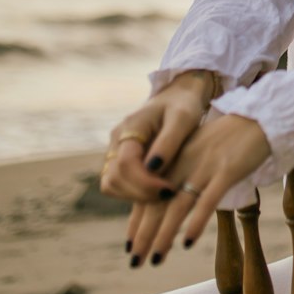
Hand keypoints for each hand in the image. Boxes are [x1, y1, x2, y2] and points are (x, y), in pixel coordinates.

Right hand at [100, 71, 209, 205]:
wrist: (177, 97)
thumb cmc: (182, 105)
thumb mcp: (183, 118)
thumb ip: (168, 141)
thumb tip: (153, 168)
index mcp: (130, 127)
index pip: (125, 163)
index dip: (144, 182)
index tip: (169, 189)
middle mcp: (116, 140)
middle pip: (113, 178)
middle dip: (140, 192)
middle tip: (168, 195)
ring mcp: (114, 151)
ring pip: (110, 185)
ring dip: (134, 195)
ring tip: (162, 194)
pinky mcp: (119, 161)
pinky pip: (116, 185)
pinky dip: (132, 193)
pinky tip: (155, 191)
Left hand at [126, 112, 270, 266]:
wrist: (260, 118)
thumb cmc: (230, 138)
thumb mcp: (199, 150)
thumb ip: (182, 171)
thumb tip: (168, 199)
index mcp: (176, 158)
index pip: (149, 194)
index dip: (137, 221)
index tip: (129, 247)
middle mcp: (185, 163)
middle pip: (158, 203)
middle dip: (144, 235)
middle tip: (135, 262)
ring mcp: (205, 166)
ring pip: (178, 206)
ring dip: (164, 235)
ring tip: (155, 259)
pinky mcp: (227, 171)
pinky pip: (208, 200)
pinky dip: (196, 222)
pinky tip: (187, 242)